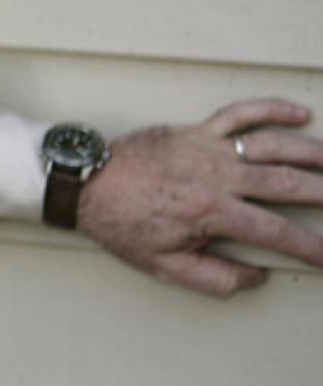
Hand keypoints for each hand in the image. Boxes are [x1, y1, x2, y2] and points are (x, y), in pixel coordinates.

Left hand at [78, 98, 322, 296]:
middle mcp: (216, 175)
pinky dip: (270, 108)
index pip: (275, 232)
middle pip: (287, 184)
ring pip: (273, 146)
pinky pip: (239, 113)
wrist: (84, 183)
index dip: (309, 246)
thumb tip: (256, 276)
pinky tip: (299, 112)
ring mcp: (207, 147)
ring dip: (312, 153)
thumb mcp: (163, 265)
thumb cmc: (121, 223)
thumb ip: (214, 277)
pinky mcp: (195, 130)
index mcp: (209, 211)